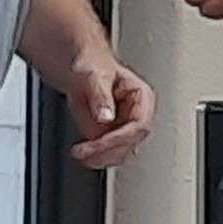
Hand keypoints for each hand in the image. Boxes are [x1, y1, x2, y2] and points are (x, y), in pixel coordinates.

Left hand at [64, 54, 155, 169]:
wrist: (81, 69)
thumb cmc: (92, 66)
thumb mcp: (94, 76)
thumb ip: (101, 96)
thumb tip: (106, 117)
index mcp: (142, 97)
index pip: (139, 125)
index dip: (119, 138)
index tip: (98, 143)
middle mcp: (139, 114)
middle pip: (131, 142)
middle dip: (107, 150)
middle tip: (84, 152)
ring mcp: (127, 127)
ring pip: (121, 152)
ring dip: (101, 157)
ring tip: (80, 153)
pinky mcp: (115, 136)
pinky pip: (110, 153)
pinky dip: (97, 157)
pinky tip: (83, 153)